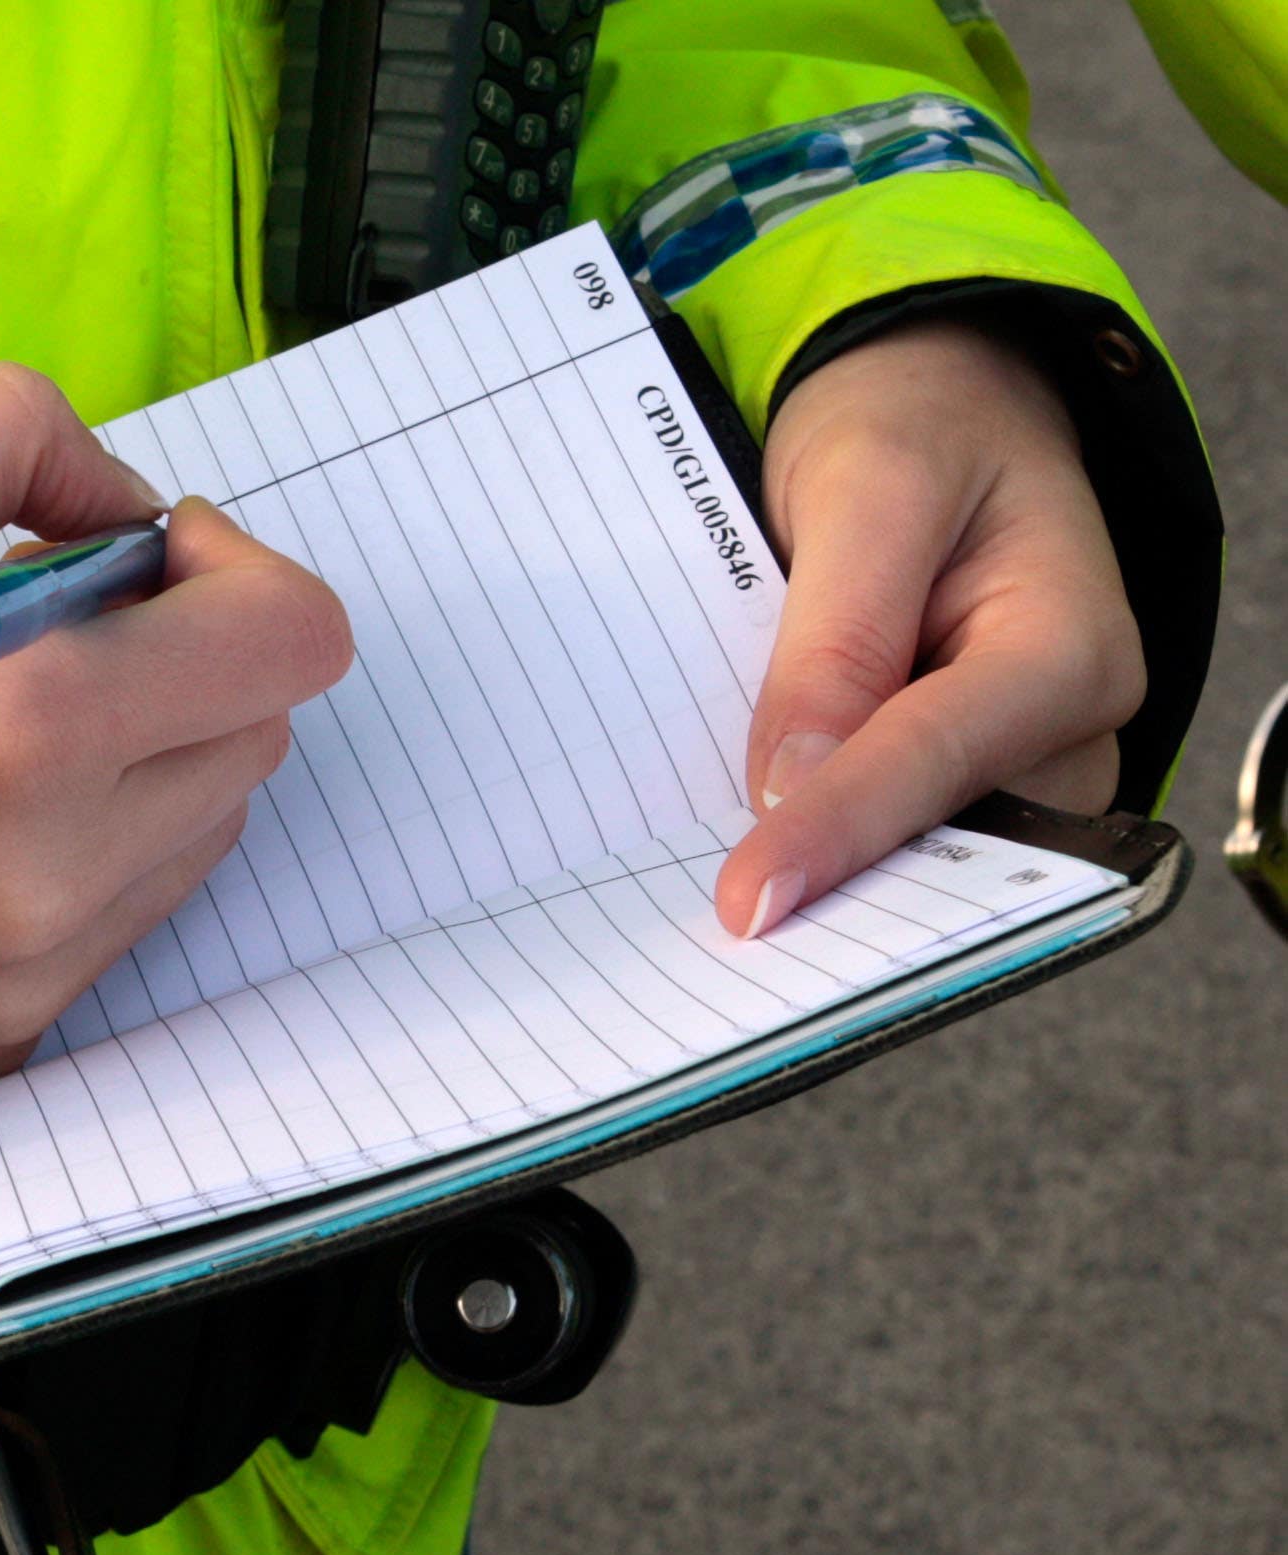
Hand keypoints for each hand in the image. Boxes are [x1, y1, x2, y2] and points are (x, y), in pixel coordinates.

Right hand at [0, 363, 351, 1100]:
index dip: (234, 570)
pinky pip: (119, 920)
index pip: (288, 641)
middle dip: (186, 657)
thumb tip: (119, 505)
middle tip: (48, 626)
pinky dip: (84, 851)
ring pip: (200, 834)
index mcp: (27, 729)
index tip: (136, 556)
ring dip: (145, 758)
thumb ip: (7, 439)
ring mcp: (31, 978)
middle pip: (256, 735)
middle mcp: (56, 876)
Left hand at [714, 318, 1143, 935]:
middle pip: (936, 837)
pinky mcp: (954, 779)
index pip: (936, 760)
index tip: (748, 902)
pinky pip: (885, 831)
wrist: (937, 407)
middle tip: (713, 921)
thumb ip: (836, 635)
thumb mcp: (870, 485)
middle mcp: (1064, 732)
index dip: (837, 833)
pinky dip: (812, 839)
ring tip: (709, 897)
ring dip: (816, 873)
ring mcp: (1012, 768)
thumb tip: (790, 783)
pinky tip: (736, 855)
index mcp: (1070, 649)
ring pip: (909, 852)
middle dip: (832, 878)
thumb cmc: (918, 424)